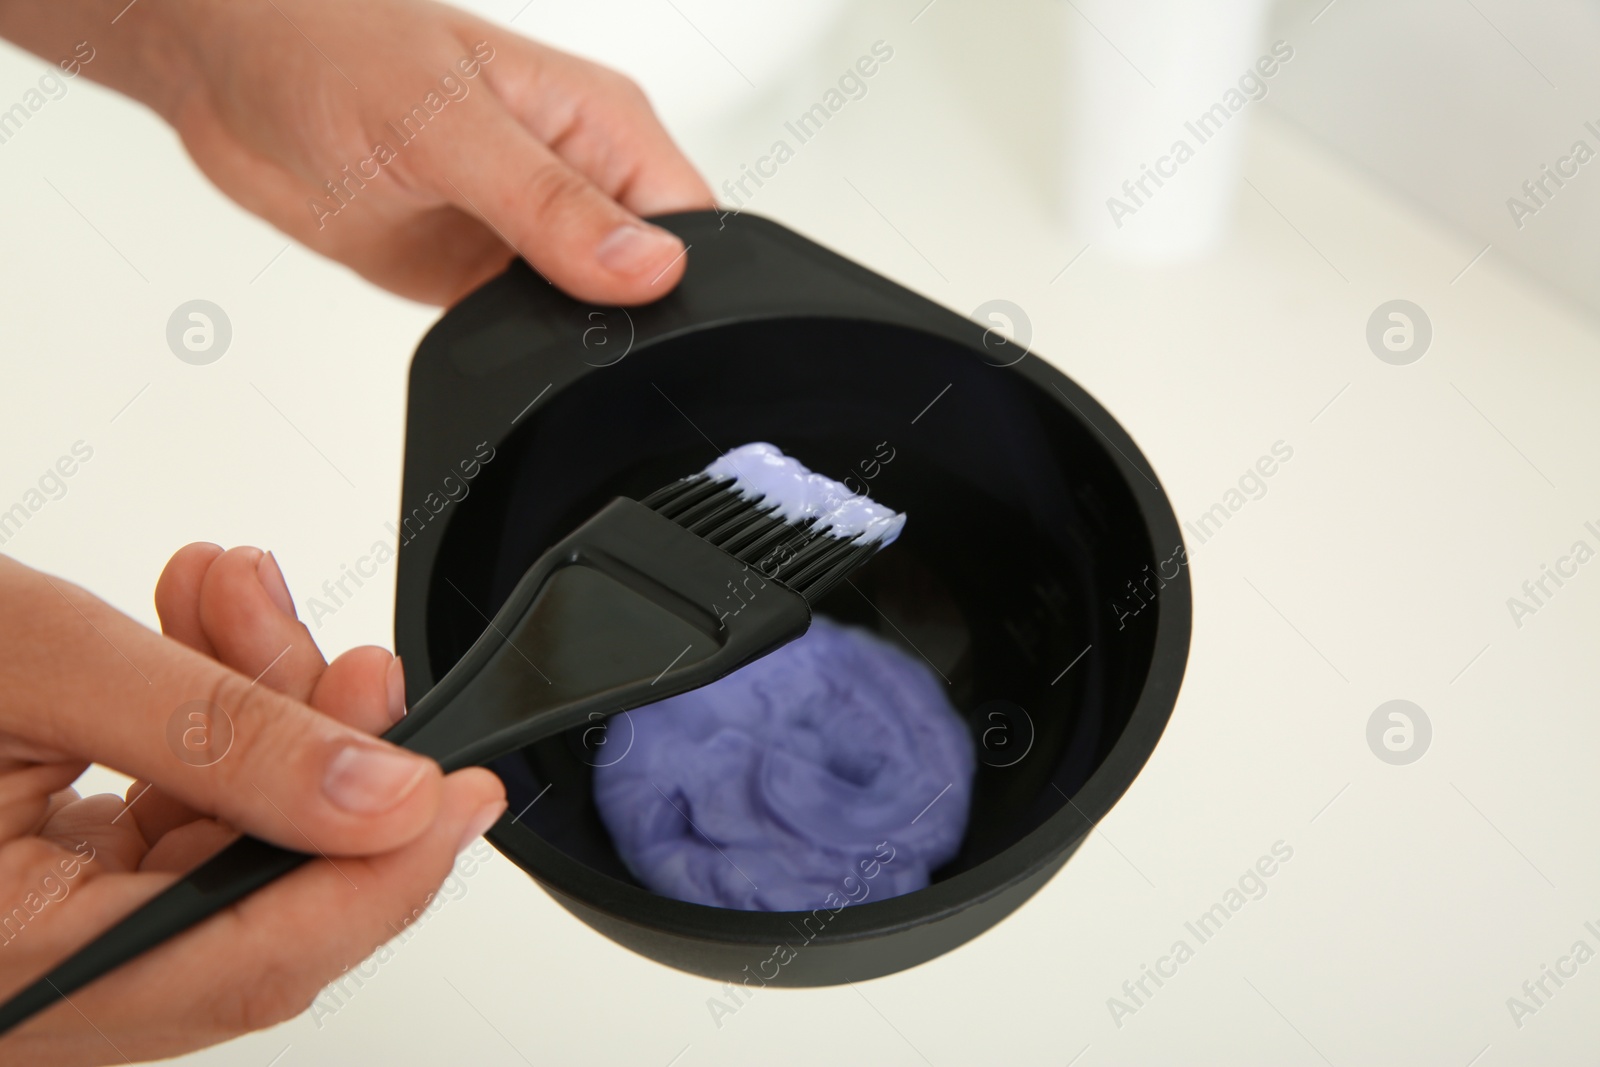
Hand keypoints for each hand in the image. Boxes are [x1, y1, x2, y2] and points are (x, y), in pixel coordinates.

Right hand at [0, 545, 504, 1065]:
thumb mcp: (35, 662)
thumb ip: (219, 736)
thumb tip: (381, 793)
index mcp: (2, 973)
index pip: (249, 960)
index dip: (385, 880)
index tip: (465, 795)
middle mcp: (15, 984)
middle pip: (244, 905)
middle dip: (315, 763)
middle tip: (350, 665)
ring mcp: (25, 940)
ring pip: (212, 849)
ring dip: (253, 717)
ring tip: (232, 598)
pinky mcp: (29, 885)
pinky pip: (159, 823)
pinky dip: (198, 727)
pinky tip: (198, 631)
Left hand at [2, 0, 712, 305]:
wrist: (227, 72)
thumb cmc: (327, 45)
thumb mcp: (449, 125)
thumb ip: (551, 203)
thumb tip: (649, 268)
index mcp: (601, 124)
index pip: (692, 223)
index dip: (682, 280)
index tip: (635, 313)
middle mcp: (577, 178)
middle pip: (651, 283)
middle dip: (626, 321)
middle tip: (557, 319)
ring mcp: (529, 231)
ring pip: (592, 317)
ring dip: (566, 339)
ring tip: (505, 317)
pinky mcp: (480, 273)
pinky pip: (526, 334)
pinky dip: (512, 352)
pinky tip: (482, 335)